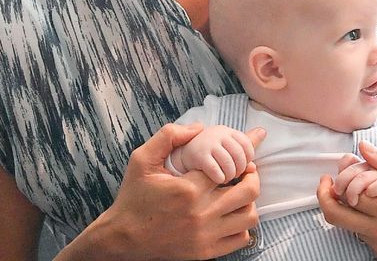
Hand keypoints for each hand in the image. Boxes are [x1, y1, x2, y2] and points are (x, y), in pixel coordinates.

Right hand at [63, 124, 266, 260]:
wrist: (124, 238)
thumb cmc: (133, 197)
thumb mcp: (142, 160)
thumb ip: (169, 136)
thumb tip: (199, 127)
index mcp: (188, 189)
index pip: (229, 166)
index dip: (240, 157)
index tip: (243, 153)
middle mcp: (201, 213)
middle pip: (248, 191)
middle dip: (251, 176)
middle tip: (245, 171)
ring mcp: (206, 236)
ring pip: (249, 217)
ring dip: (248, 202)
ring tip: (238, 193)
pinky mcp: (207, 252)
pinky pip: (241, 239)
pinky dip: (242, 225)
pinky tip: (230, 215)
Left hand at [318, 141, 376, 260]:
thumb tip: (362, 148)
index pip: (346, 192)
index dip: (340, 177)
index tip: (343, 165)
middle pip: (334, 215)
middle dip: (325, 196)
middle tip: (328, 183)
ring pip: (348, 227)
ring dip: (346, 209)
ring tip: (360, 192)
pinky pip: (363, 238)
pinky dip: (361, 223)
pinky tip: (375, 209)